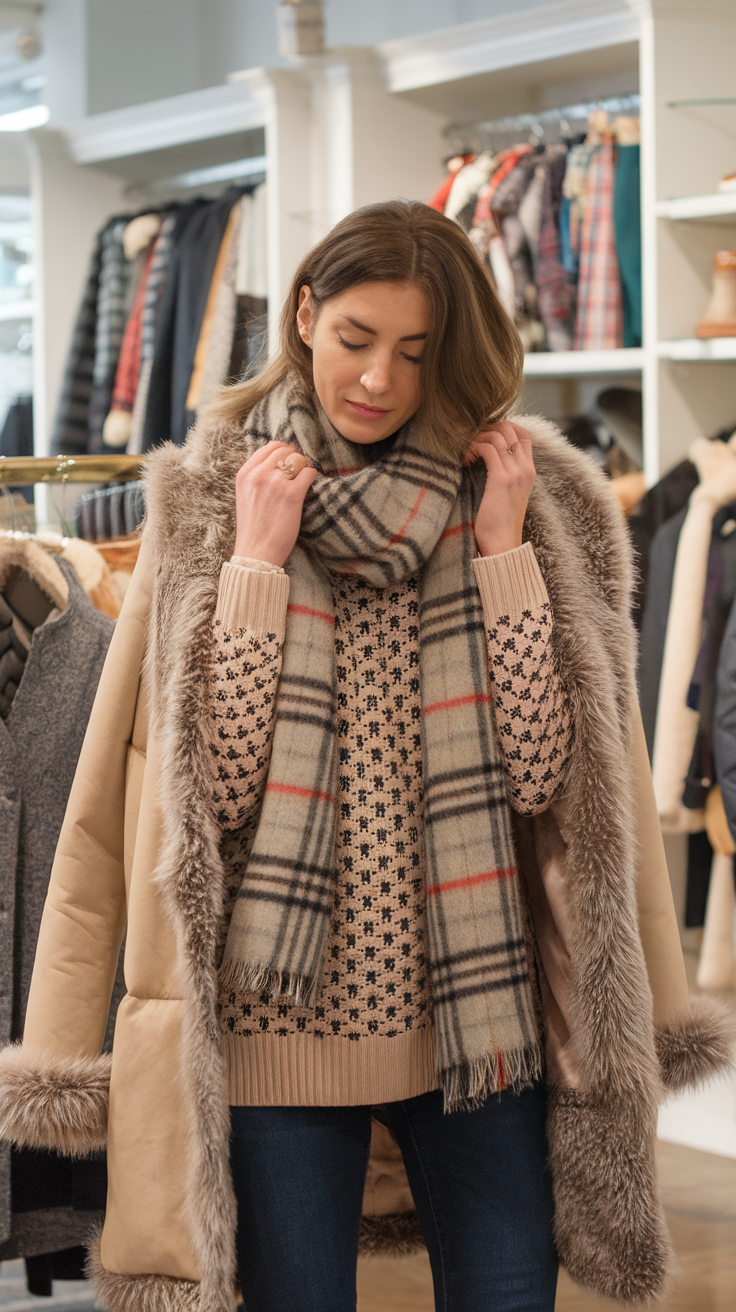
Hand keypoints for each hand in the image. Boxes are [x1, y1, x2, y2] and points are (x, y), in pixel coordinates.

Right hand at [232, 440, 316, 566]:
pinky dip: (312, 477)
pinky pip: (309, 473)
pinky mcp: (292, 494)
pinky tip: (307, 488)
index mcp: (245, 474)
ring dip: (304, 467)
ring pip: (298, 459)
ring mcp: (275, 483)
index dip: (284, 451)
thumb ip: (256, 477)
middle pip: (286, 450)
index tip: (290, 460)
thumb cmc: (254, 527)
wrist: (256, 553)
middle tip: (300, 471)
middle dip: (295, 458)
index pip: (269, 447)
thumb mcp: (245, 495)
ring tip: (303, 479)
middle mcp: (259, 475)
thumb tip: (279, 460)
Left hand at [465, 420, 534, 556]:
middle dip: (486, 428)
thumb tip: (481, 458)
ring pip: (498, 434)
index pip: (523, 433)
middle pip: (510, 428)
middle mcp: (525, 468)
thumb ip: (501, 474)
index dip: (503, 427)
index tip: (483, 438)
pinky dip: (473, 448)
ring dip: (477, 438)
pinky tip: (464, 460)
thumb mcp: (505, 494)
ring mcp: (515, 472)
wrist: (502, 546)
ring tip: (465, 453)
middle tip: (470, 443)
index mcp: (528, 471)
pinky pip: (488, 448)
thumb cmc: (497, 524)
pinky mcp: (502, 479)